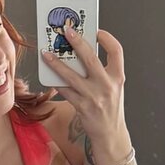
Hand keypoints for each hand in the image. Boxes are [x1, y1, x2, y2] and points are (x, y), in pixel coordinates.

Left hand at [43, 28, 129, 152]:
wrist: (110, 134)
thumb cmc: (109, 108)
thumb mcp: (113, 88)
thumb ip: (102, 72)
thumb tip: (81, 55)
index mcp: (118, 77)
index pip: (116, 51)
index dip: (107, 38)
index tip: (96, 31)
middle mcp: (107, 85)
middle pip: (90, 58)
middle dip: (77, 42)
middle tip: (66, 30)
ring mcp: (94, 96)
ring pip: (71, 75)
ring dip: (56, 63)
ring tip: (46, 54)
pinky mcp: (82, 107)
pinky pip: (65, 91)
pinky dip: (56, 83)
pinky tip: (49, 76)